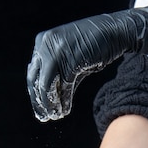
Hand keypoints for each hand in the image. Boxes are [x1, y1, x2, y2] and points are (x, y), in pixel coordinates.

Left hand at [26, 5, 147, 121]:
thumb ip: (59, 71)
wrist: (114, 31)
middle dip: (40, 101)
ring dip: (52, 103)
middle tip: (44, 116)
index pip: (32, 72)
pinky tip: (65, 110)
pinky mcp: (70, 62)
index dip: (35, 93)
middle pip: (35, 80)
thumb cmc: (94, 43)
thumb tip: (51, 95)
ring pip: (48, 85)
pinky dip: (64, 100)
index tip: (39, 106)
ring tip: (55, 115)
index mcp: (42, 41)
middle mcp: (45, 45)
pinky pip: (64, 87)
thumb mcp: (70, 55)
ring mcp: (57, 53)